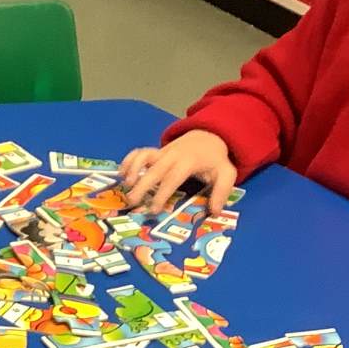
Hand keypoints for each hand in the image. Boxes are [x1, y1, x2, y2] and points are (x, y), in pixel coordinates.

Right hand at [119, 130, 237, 215]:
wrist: (209, 135)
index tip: (154, 209)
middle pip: (154, 169)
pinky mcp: (157, 151)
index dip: (162, 193)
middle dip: (142, 185)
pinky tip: (122, 174)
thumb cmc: (215, 159)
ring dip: (132, 169)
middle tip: (132, 202)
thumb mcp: (227, 174)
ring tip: (125, 186)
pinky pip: (140, 152)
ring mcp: (163, 152)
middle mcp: (173, 155)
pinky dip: (129, 160)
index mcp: (189, 162)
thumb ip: (222, 192)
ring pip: (144, 157)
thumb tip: (214, 212)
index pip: (173, 178)